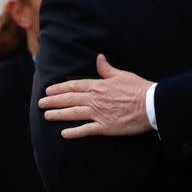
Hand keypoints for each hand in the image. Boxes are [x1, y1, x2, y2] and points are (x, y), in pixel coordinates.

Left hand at [38, 54, 152, 138]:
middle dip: (53, 101)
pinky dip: (74, 132)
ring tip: (46, 115)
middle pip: (70, 99)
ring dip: (58, 114)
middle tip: (40, 102)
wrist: (150, 104)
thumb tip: (99, 58)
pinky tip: (64, 134)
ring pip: (73, 114)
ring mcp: (98, 114)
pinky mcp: (104, 127)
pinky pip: (85, 130)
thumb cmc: (139, 88)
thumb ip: (107, 69)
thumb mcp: (122, 74)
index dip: (60, 88)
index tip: (49, 90)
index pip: (74, 86)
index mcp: (99, 85)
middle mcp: (95, 99)